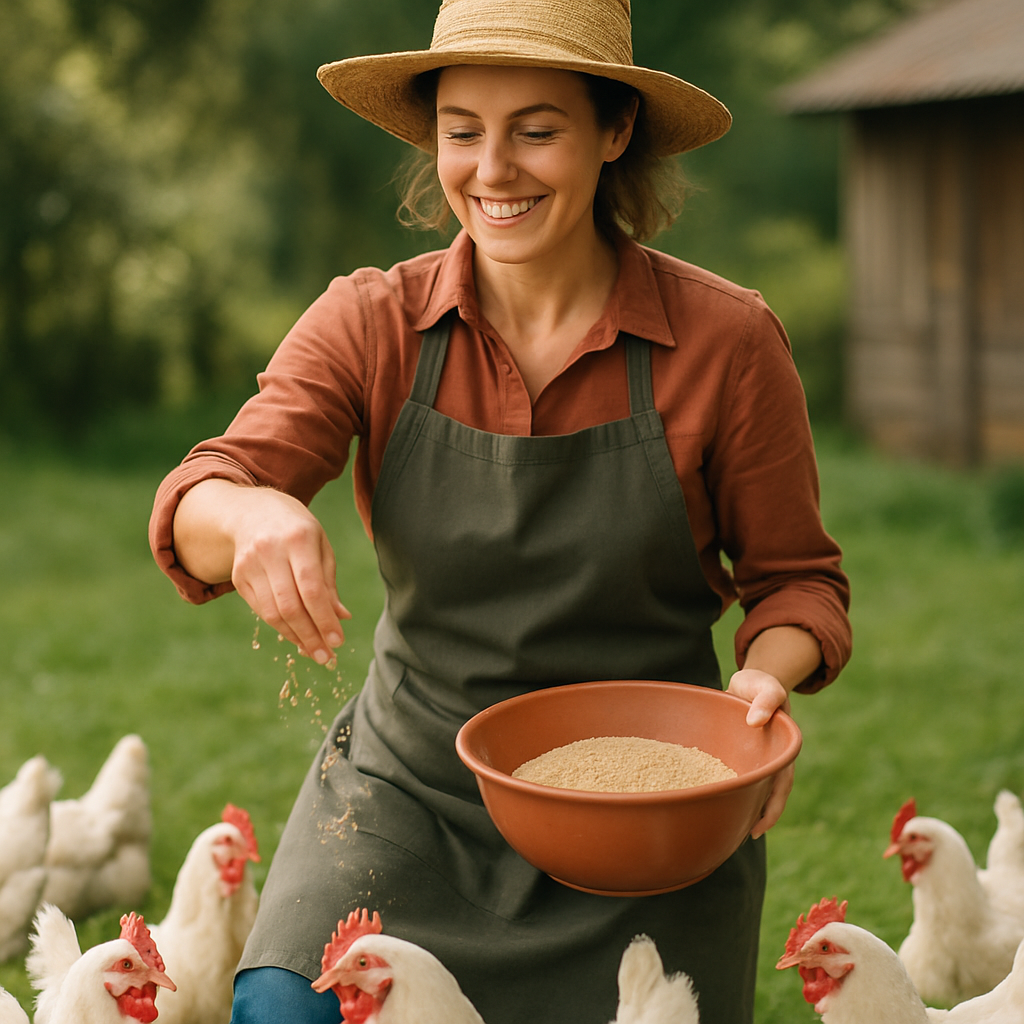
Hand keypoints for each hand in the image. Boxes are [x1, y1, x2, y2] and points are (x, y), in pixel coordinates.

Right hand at [228, 488, 350, 664]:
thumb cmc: (297, 530)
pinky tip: (297, 637)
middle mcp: (270, 551)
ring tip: (314, 652)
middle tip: (327, 657)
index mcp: (298, 539)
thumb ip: (328, 582)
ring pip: (272, 613)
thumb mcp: (320, 546)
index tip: (338, 641)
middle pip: (290, 605)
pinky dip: (281, 627)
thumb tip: (341, 617)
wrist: (251, 511)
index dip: (324, 619)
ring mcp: (249, 565)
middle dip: (310, 636)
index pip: (311, 588)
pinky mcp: (238, 577)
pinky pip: (261, 610)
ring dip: (295, 637)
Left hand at [726, 667, 793, 838]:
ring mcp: (754, 758)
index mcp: (781, 748)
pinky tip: (715, 802)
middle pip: (768, 792)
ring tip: (732, 829)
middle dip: (761, 815)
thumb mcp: (766, 686)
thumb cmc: (759, 685)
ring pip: (752, 788)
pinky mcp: (738, 755)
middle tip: (748, 835)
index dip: (773, 804)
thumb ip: (766, 699)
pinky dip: (730, 791)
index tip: (763, 822)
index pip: (781, 782)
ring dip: (746, 807)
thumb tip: (755, 721)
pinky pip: (736, 776)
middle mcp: (769, 758)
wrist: (748, 683)